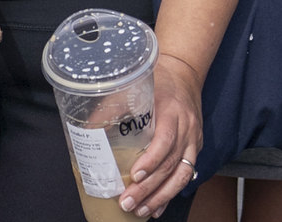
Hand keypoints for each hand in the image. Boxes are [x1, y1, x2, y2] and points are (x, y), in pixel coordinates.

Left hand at [121, 50, 202, 217]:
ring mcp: (194, 140)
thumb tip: (86, 131)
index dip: (152, 160)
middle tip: (128, 202)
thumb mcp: (134, 87)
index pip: (166, 139)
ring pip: (181, 175)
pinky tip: (156, 207)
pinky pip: (185, 176)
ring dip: (161, 197)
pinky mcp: (195, 148)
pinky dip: (170, 194)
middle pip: (171, 163)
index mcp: (172, 111)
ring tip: (141, 211)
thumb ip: (112, 107)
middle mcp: (187, 127)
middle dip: (149, 188)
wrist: (185, 74)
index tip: (135, 175)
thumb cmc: (158, 81)